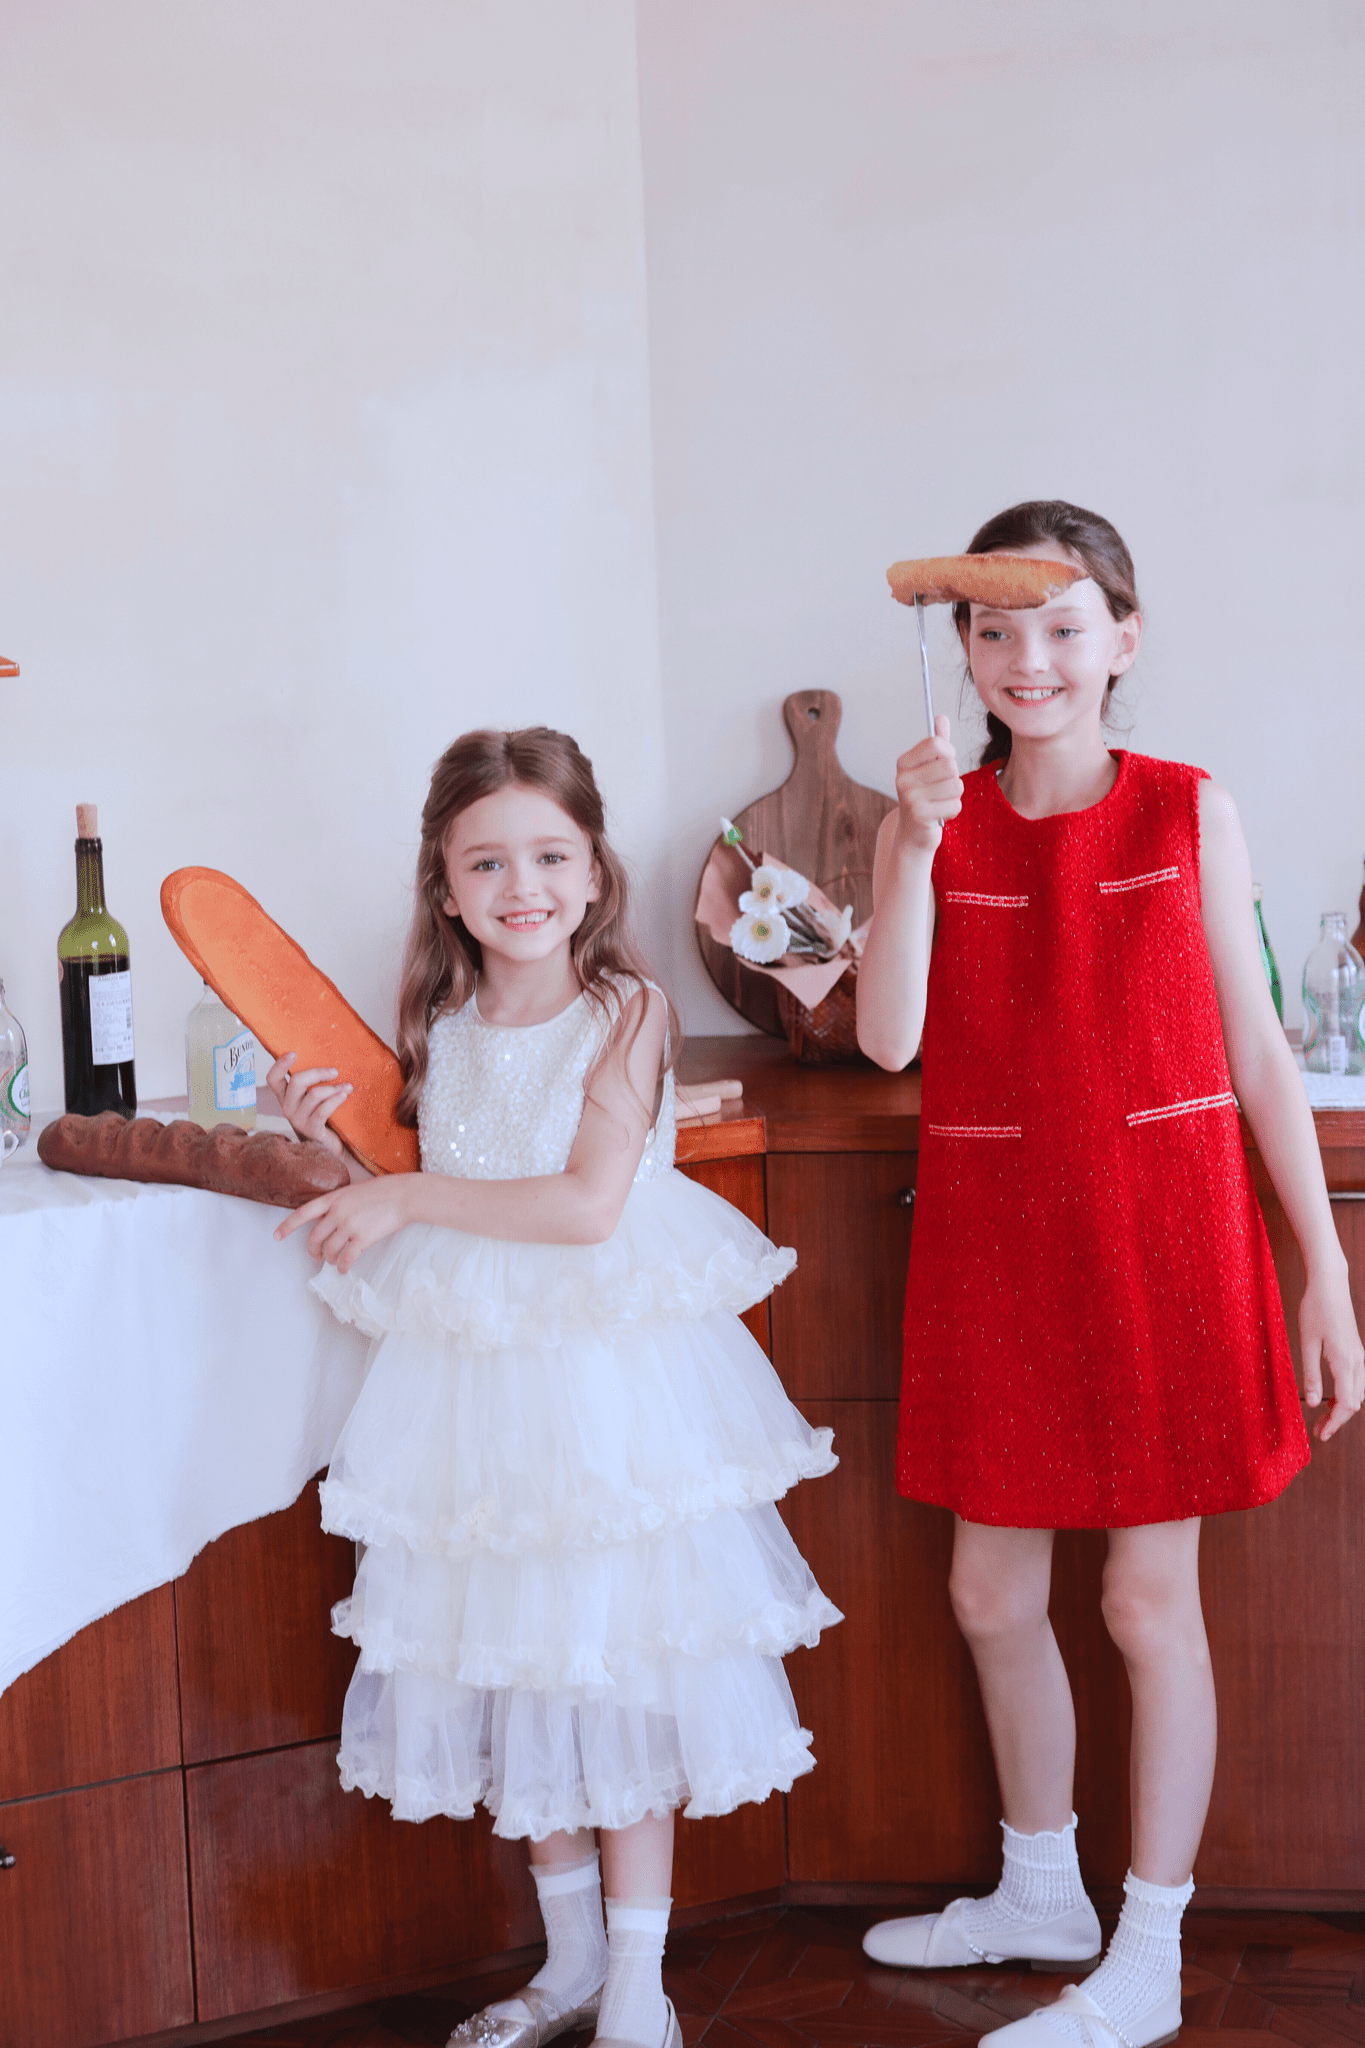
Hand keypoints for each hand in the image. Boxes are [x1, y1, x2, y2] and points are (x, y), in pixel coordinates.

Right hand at [268, 1050, 351, 1155]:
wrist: (330, 1146)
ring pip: (314, 1095)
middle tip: (335, 1071)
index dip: (279, 1065)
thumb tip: (329, 1063)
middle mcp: (287, 1108)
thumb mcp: (313, 1098)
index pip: (273, 1079)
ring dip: (333, 1088)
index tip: (293, 1053)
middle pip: (297, 1082)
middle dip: (318, 1073)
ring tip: (348, 1086)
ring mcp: (298, 1120)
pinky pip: (323, 1110)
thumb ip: (313, 1083)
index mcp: (285, 1096)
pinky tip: (345, 1095)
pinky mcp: (312, 1130)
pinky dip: (335, 1100)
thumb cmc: (323, 1117)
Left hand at [274, 1174, 416, 1270]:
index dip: (288, 1226)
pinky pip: (346, 1258)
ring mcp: (349, 1226)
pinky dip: (343, 1267)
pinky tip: (344, 1270)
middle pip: (314, 1237)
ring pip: (329, 1250)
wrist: (405, 1195)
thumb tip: (334, 1217)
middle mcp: (337, 1212)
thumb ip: (342, 1202)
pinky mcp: (362, 1238)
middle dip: (312, 1251)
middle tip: (316, 1257)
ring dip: (330, 1260)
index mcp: (334, 1198)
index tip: (276, 1236)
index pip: (303, 1213)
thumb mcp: (356, 1190)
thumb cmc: (385, 1190)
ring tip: (335, 1263)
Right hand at [893, 715, 962, 853]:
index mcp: (904, 762)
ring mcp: (910, 797)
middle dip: (953, 777)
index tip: (945, 763)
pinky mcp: (921, 815)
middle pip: (950, 765)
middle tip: (942, 788)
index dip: (949, 753)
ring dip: (955, 795)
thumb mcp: (928, 768)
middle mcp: (903, 778)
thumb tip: (941, 717)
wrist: (913, 833)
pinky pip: (955, 805)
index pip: (936, 743)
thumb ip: (936, 744)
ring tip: (940, 801)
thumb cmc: (925, 795)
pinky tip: (939, 814)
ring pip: (956, 785)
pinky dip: (952, 811)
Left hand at [1299, 1265, 1364, 1439]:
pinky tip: (1328, 1397)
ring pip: (1358, 1393)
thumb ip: (1310, 1374)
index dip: (1335, 1423)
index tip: (1321, 1435)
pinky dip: (1346, 1394)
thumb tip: (1311, 1403)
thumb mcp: (1306, 1343)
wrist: (1330, 1285)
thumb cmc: (1315, 1310)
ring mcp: (1359, 1356)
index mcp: (1345, 1362)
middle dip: (1338, 1420)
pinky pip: (1356, 1381)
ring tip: (1322, 1419)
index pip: (1345, 1404)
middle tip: (1318, 1432)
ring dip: (1342, 1408)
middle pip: (1354, 1403)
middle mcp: (1357, 1361)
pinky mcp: (1355, 1351)